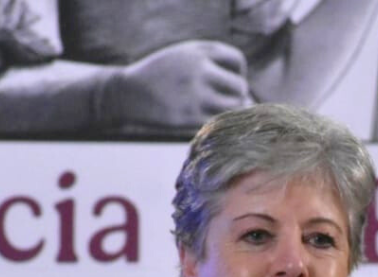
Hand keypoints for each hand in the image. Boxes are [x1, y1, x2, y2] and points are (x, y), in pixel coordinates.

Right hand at [102, 40, 252, 130]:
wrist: (128, 93)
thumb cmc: (162, 76)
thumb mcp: (184, 56)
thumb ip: (214, 65)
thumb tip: (249, 96)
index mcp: (199, 51)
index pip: (237, 60)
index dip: (238, 73)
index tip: (228, 82)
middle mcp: (199, 70)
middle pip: (240, 86)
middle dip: (238, 96)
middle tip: (225, 102)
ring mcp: (195, 94)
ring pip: (233, 107)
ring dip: (231, 113)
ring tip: (218, 114)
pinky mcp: (189, 116)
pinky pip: (219, 123)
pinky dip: (220, 124)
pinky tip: (210, 123)